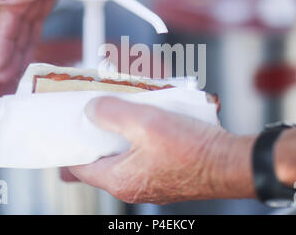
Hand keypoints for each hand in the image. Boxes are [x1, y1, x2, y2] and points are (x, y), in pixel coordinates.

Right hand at [0, 0, 152, 81]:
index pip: (10, 5)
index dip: (3, 36)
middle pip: (17, 12)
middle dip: (9, 44)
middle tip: (4, 71)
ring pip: (28, 14)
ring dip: (20, 41)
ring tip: (14, 65)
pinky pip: (42, 11)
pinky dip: (35, 30)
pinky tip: (31, 44)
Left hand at [70, 97, 254, 203]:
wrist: (231, 163)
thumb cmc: (193, 150)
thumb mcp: (145, 122)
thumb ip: (111, 113)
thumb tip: (91, 110)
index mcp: (120, 179)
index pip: (79, 167)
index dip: (69, 146)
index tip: (64, 129)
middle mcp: (133, 185)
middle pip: (100, 161)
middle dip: (93, 139)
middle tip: (90, 116)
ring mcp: (150, 181)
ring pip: (122, 157)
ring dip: (118, 136)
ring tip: (119, 112)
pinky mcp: (166, 173)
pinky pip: (142, 156)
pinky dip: (137, 139)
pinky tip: (146, 120)